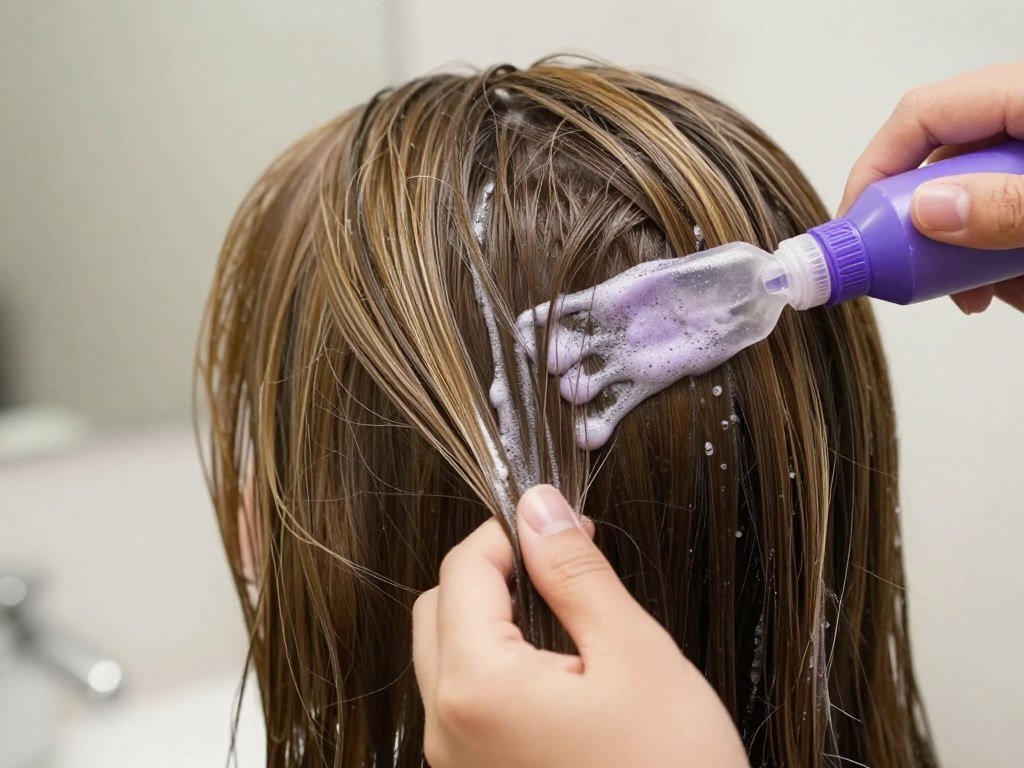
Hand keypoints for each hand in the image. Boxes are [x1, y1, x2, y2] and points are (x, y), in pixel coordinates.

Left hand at [412, 485, 747, 767]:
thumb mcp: (633, 655)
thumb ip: (575, 573)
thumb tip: (539, 507)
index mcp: (476, 687)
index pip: (462, 568)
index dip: (510, 530)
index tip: (562, 524)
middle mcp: (448, 727)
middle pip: (439, 607)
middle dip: (492, 573)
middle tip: (563, 569)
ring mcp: (458, 761)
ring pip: (447, 653)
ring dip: (494, 619)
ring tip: (569, 623)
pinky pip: (465, 699)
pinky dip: (497, 665)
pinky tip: (559, 672)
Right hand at [839, 61, 1023, 313]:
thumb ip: (1008, 205)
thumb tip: (927, 211)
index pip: (920, 116)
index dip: (873, 172)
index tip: (850, 233)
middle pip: (942, 165)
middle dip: (925, 232)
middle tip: (913, 279)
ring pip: (977, 197)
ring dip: (967, 256)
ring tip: (984, 298)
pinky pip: (1009, 211)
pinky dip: (1004, 255)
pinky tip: (1015, 288)